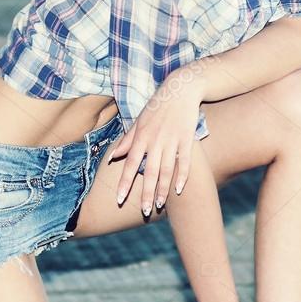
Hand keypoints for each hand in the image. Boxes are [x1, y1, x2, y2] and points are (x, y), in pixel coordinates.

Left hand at [108, 71, 201, 214]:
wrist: (180, 90)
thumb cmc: (157, 106)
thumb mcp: (139, 121)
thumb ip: (127, 140)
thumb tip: (113, 157)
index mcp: (141, 136)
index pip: (131, 164)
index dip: (125, 182)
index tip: (119, 198)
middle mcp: (155, 140)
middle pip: (150, 172)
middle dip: (145, 193)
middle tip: (143, 211)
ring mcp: (172, 140)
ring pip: (166, 170)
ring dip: (162, 189)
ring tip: (158, 205)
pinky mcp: (187, 139)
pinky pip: (184, 161)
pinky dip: (182, 176)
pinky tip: (179, 190)